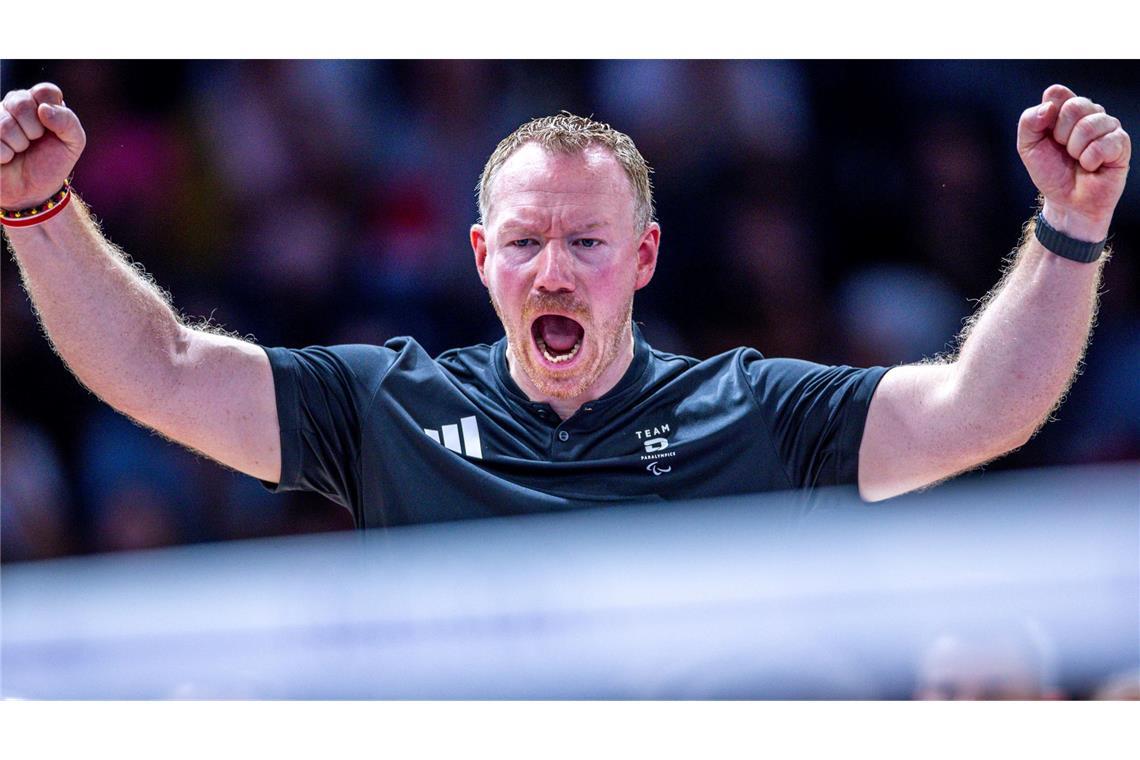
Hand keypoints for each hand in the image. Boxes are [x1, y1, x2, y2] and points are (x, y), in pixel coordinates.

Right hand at [1, 83, 85, 210]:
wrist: (32, 191)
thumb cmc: (52, 163)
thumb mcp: (73, 144)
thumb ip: (68, 122)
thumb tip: (43, 109)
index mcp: (39, 102)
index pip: (45, 91)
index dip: (52, 113)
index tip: (52, 130)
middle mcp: (15, 104)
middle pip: (21, 102)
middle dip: (33, 130)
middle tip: (34, 142)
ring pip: (5, 123)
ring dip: (18, 145)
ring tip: (20, 151)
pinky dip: (5, 154)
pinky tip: (6, 157)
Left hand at [1017, 84, 1130, 240]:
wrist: (1067, 202)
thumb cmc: (1050, 173)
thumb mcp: (1028, 148)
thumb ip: (1028, 122)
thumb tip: (1048, 106)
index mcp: (1065, 110)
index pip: (1057, 92)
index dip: (1047, 114)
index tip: (1047, 135)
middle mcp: (1089, 113)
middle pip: (1074, 105)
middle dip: (1061, 134)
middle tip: (1064, 151)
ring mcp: (1107, 126)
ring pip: (1090, 124)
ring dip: (1076, 149)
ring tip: (1078, 160)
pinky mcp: (1121, 143)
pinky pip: (1105, 142)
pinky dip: (1091, 159)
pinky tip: (1092, 166)